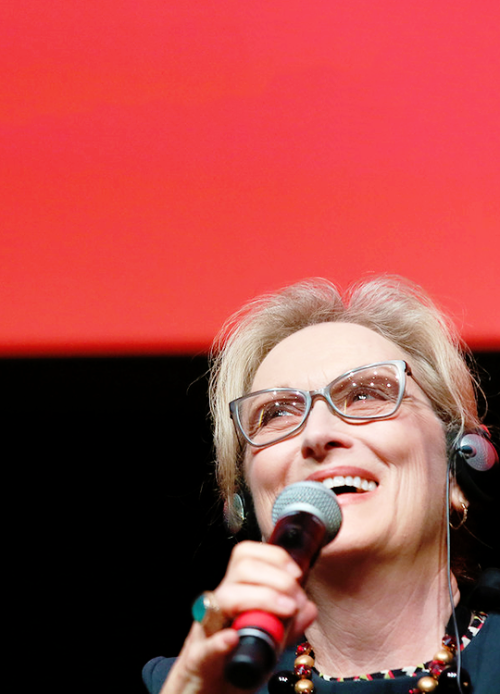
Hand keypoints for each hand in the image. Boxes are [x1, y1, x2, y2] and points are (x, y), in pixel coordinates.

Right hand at [160, 541, 316, 693]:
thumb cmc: (233, 663)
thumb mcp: (267, 642)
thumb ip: (288, 626)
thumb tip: (309, 608)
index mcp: (234, 594)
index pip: (247, 556)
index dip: (274, 557)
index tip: (297, 573)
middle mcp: (219, 604)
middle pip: (241, 569)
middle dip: (276, 578)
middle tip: (296, 601)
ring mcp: (206, 630)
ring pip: (225, 597)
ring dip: (261, 598)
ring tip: (286, 611)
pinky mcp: (198, 660)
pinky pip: (205, 645)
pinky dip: (220, 640)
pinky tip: (233, 638)